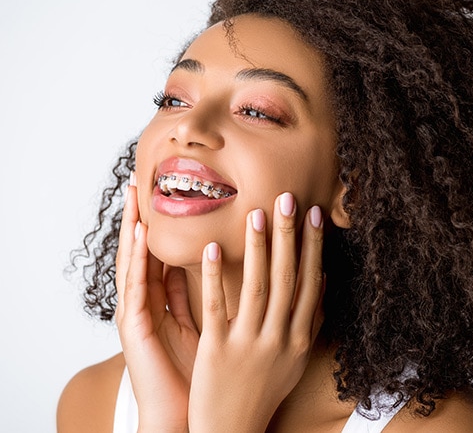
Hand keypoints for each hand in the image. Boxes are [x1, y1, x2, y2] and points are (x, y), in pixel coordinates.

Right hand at [115, 183, 199, 431]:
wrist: (186, 415)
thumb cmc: (198, 372)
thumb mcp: (205, 325)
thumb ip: (205, 296)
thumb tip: (221, 265)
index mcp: (163, 302)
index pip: (161, 253)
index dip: (163, 223)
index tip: (170, 192)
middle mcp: (147, 303)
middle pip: (142, 252)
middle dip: (140, 217)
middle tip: (140, 180)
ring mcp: (137, 314)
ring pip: (134, 263)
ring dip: (134, 228)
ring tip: (135, 195)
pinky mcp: (135, 328)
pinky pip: (137, 288)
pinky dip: (139, 260)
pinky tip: (142, 236)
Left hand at [188, 192, 325, 432]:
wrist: (233, 431)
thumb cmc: (264, 391)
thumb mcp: (295, 358)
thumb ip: (309, 321)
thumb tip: (321, 281)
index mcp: (298, 339)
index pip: (309, 283)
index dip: (312, 247)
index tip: (314, 215)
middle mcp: (278, 339)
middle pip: (286, 279)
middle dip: (289, 236)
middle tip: (288, 199)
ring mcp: (248, 344)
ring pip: (256, 287)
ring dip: (257, 248)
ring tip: (256, 214)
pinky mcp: (216, 351)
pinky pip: (216, 308)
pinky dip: (216, 276)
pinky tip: (212, 248)